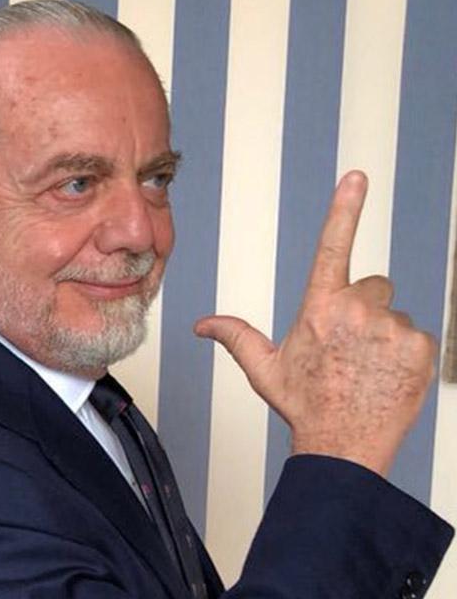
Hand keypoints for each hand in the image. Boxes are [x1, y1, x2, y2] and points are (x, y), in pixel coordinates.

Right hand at [194, 171, 436, 476]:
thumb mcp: (265, 369)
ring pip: (393, 315)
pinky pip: (416, 336)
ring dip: (384, 334)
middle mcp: (356, 311)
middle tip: (348, 349)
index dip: (345, 208)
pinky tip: (386, 376)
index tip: (357, 175)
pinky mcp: (420, 347)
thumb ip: (235, 337)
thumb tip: (202, 325)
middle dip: (362, 310)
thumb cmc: (305, 406)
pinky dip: (405, 353)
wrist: (344, 446)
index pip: (332, 245)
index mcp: (319, 308)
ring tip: (366, 368)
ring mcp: (391, 328)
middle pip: (371, 288)